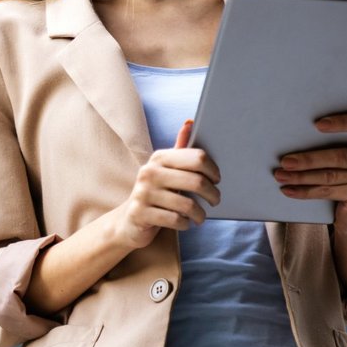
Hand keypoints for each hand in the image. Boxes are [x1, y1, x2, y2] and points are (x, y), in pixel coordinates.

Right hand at [114, 119, 220, 249]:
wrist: (129, 220)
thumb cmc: (156, 193)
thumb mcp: (166, 169)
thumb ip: (180, 149)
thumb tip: (190, 122)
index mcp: (159, 158)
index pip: (197, 158)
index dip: (213, 170)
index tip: (217, 180)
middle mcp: (149, 172)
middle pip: (196, 181)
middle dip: (212, 194)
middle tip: (215, 200)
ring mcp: (143, 193)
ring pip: (188, 205)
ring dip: (200, 214)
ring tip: (201, 216)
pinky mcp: (140, 213)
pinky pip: (175, 220)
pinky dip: (185, 224)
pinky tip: (185, 223)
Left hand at [273, 112, 346, 236]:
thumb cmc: (346, 170)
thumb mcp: (346, 153)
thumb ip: (334, 142)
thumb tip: (293, 135)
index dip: (342, 123)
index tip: (317, 124)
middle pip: (341, 156)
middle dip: (309, 159)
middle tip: (284, 161)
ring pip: (331, 175)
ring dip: (301, 176)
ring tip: (280, 175)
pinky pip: (328, 191)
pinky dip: (305, 191)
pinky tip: (288, 190)